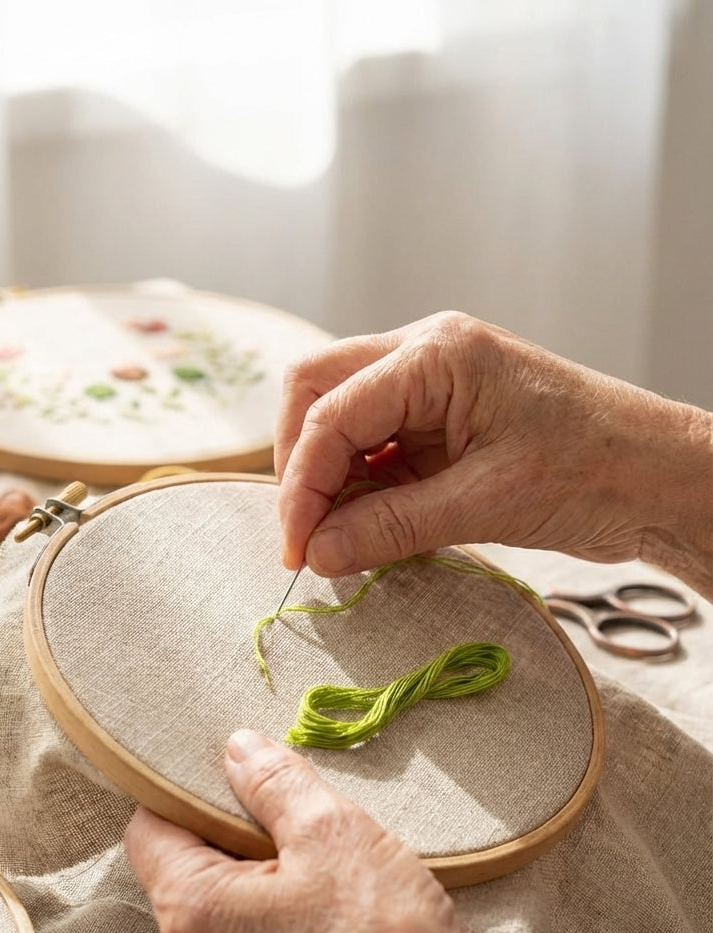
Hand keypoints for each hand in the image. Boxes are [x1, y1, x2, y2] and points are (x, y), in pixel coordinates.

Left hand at [124, 728, 520, 932]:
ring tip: (319, 851)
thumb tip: (237, 749)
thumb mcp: (330, 830)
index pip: (149, 829)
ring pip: (223, 908)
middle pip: (184, 869)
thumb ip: (272, 782)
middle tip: (287, 805)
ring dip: (259, 871)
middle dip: (228, 828)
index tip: (234, 771)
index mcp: (192, 913)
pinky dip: (278, 913)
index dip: (183, 790)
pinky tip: (333, 898)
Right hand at [275, 312, 711, 595]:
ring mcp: (431, 387)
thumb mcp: (486, 504)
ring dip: (329, 481)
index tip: (297, 550)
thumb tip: (318, 553)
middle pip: (317, 394)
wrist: (659, 479)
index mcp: (436, 354)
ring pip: (341, 421)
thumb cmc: (595, 471)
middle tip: (305, 538)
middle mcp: (424, 356)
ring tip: (336, 542)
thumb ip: (391, 526)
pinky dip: (361, 489)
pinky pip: (376, 448)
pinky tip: (367, 530)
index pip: (330, 412)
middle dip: (300, 467)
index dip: (302, 485)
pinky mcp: (441, 423)